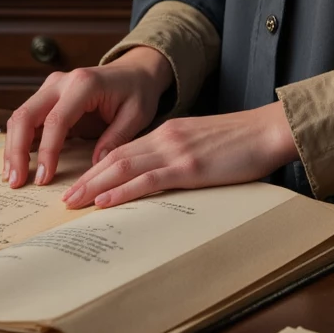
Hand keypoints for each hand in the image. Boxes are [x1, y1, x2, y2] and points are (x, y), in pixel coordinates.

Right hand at [2, 46, 174, 188]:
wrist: (135, 70)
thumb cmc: (137, 92)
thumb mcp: (136, 115)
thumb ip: (116, 138)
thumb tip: (95, 166)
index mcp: (84, 84)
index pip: (56, 120)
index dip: (47, 151)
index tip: (44, 179)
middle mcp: (61, 82)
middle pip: (25, 115)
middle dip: (16, 151)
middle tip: (16, 181)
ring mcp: (51, 87)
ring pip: (20, 116)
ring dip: (12, 148)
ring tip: (13, 177)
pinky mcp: (47, 96)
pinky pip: (26, 118)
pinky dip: (18, 141)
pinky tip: (18, 163)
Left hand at [60, 102, 298, 208]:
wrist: (269, 130)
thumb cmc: (243, 141)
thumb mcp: (204, 144)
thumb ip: (182, 155)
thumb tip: (164, 177)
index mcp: (169, 132)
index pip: (124, 149)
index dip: (99, 167)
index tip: (81, 183)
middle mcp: (166, 138)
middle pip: (116, 158)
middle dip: (87, 178)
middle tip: (64, 198)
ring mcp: (176, 151)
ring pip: (124, 167)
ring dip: (95, 185)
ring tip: (73, 202)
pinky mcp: (190, 167)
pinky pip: (148, 179)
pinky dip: (122, 191)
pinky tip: (105, 201)